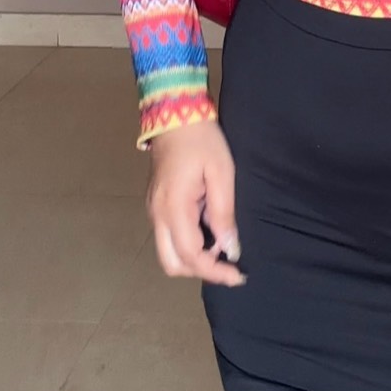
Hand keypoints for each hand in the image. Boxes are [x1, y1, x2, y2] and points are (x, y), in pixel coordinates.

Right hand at [146, 122, 244, 287]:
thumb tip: (230, 249)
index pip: (190, 256)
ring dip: (193, 257)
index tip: (238, 275)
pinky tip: (208, 229)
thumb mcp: (221, 173)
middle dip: (199, 270)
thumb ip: (223, 214)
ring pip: (167, 253)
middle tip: (227, 262)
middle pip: (171, 264)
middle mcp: (156, 215)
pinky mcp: (155, 204)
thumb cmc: (202, 140)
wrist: (175, 115)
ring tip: (220, 242)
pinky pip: (167, 237)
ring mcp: (152, 210)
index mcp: (173, 208)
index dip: (214, 271)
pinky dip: (187, 243)